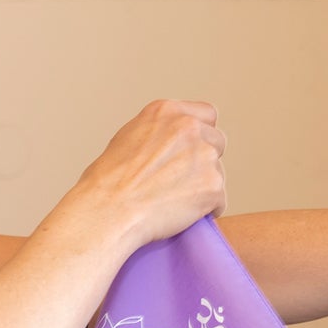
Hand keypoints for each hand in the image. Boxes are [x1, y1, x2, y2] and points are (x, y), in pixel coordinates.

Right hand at [65, 99, 227, 250]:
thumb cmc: (108, 182)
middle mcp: (189, 128)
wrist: (109, 210)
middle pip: (217, 142)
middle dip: (204, 161)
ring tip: (173, 201)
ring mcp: (204, 156)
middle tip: (181, 181)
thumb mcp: (128, 137)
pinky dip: (205, 210)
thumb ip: (157, 133)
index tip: (191, 151)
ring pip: (218, 173)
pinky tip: (180, 215)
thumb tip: (170, 144)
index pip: (206, 114)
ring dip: (203, 187)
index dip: (200, 135)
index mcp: (166, 112)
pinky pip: (219, 201)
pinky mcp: (212, 186)